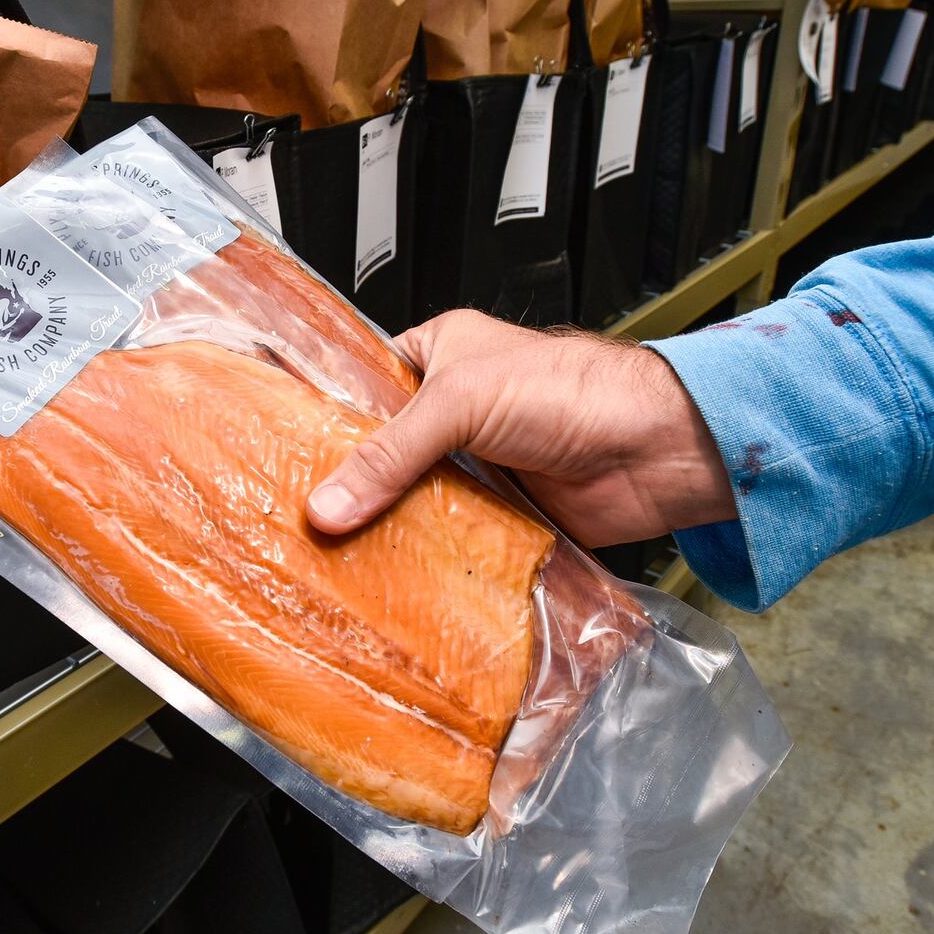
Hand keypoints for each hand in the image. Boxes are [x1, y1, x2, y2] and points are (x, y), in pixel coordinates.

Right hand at [306, 310, 736, 547]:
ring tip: (326, 557)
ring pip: (410, 502)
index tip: (279, 457)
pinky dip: (424, 560)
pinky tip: (387, 579)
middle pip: (381, 453)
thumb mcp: (462, 402)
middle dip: (346, 486)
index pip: (362, 386)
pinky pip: (447, 541)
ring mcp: (476, 465)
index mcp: (438, 354)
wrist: (654, 449)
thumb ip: (391, 454)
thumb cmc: (578, 389)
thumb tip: (329, 503)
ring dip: (382, 528)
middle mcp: (454, 410)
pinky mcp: (499, 515)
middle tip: (294, 518)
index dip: (325, 422)